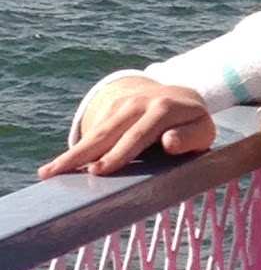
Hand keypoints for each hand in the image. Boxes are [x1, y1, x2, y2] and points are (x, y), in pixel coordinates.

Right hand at [38, 77, 216, 177]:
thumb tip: (170, 142)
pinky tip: (58, 167)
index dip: (119, 153)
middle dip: (82, 154)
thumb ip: (191, 138)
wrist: (178, 95)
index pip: (139, 135)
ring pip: (95, 132)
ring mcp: (122, 105)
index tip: (99, 170)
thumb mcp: (203, 132)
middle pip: (108, 133)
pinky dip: (76, 150)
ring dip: (71, 154)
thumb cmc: (193, 124)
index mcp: (165, 109)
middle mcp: (139, 103)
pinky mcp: (110, 109)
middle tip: (58, 174)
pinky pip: (92, 132)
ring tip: (47, 173)